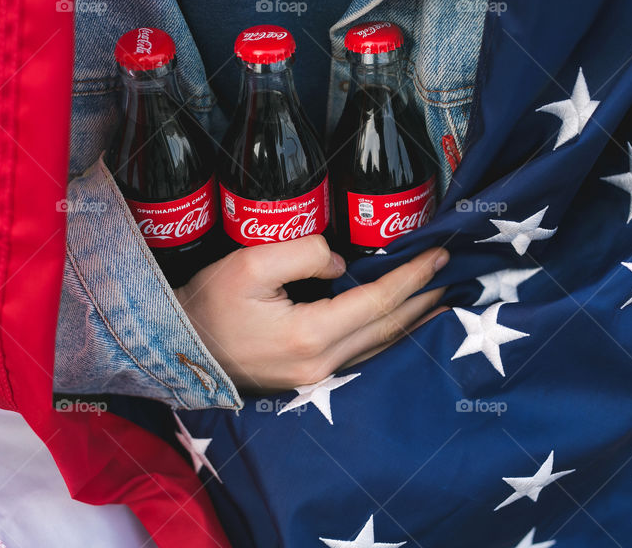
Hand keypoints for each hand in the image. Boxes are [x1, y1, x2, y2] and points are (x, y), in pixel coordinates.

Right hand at [173, 235, 448, 392]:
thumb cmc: (209, 304)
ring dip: (413, 319)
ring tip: (439, 297)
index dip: (412, 276)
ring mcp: (316, 377)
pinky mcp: (309, 378)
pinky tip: (401, 324)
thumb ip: (301, 253)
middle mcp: (321, 363)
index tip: (438, 254)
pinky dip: (389, 334)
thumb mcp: (248, 264)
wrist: (180, 348)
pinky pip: (364, 355)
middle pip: (388, 327)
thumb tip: (337, 262)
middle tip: (451, 271)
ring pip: (381, 346)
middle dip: (423, 297)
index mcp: (309, 334)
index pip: (378, 300)